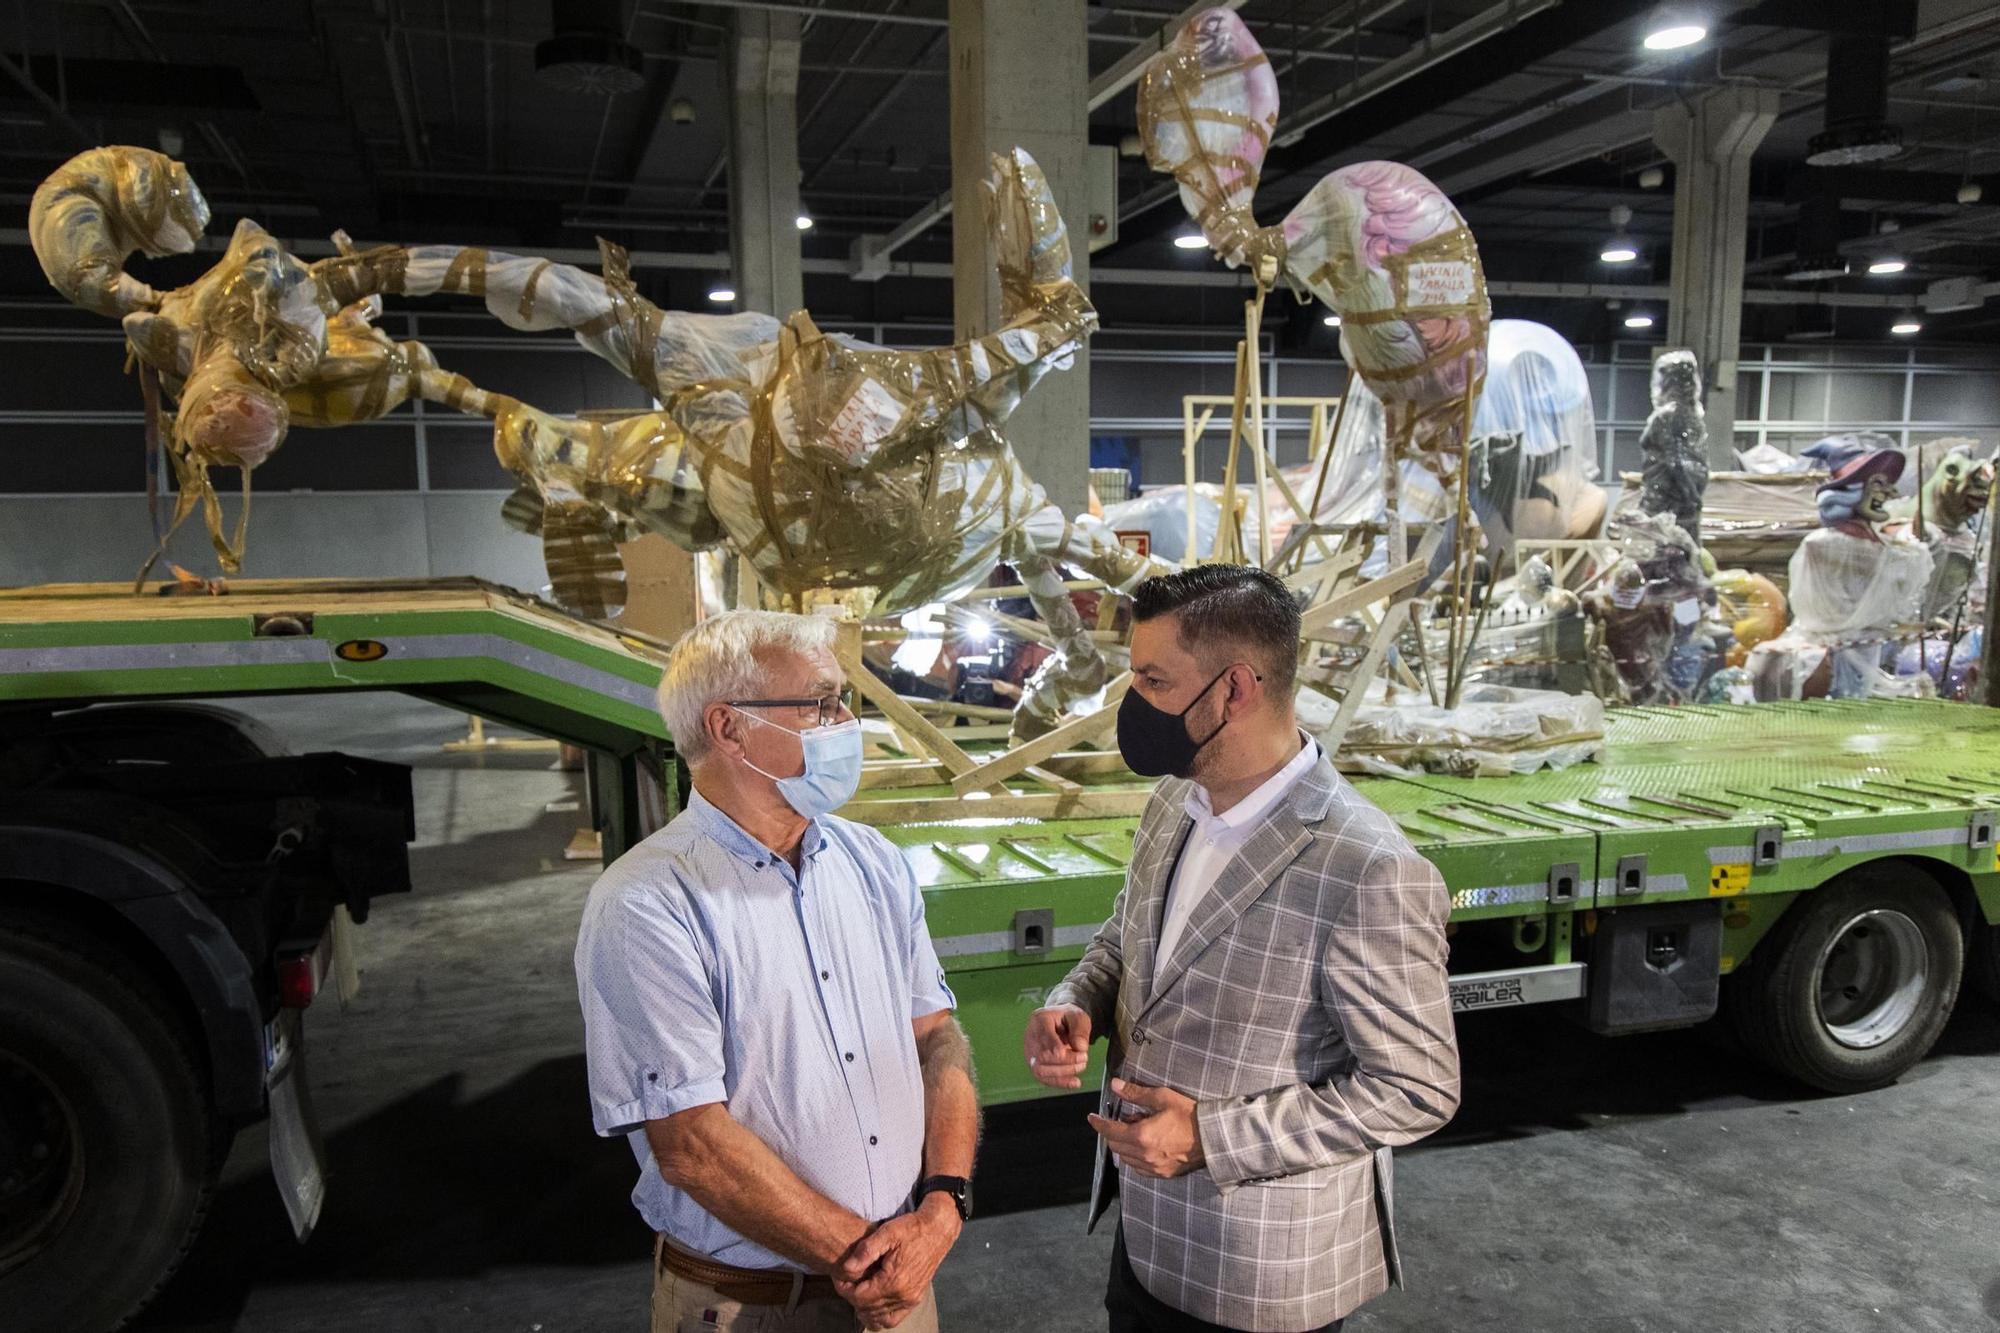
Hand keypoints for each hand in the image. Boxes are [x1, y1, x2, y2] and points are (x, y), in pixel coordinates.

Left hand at [832, 1194, 960, 1329]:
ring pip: (879, 1317)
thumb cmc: (911, 1228)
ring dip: (864, 1308)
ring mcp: (910, 1299)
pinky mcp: (915, 1299)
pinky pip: (894, 1319)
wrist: (937, 1230)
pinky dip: (880, 1316)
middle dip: (852, 1297)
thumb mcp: (887, 1232)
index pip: (860, 1297)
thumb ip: (866, 1251)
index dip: (845, 1290)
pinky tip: (872, 1305)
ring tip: (858, 1291)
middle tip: (846, 1282)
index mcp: (894, 1280)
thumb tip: (847, 1268)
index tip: (839, 1278)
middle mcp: (903, 1295)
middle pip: (868, 1308)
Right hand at [1024, 1004, 1091, 1088]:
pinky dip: (1060, 1082)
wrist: (1061, 1021)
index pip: (1046, 1039)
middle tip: (1083, 1059)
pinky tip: (1074, 1082)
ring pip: (1040, 1070)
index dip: (1061, 1050)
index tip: (1080, 1054)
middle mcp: (1030, 1036)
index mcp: (1040, 1019)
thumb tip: (1080, 1048)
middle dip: (1066, 1063)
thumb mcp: (1078, 1017)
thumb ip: (1080, 1030)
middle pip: (1042, 1057)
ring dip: (1063, 1074)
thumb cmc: (1068, 1018)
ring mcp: (1030, 1051)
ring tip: (1080, 1068)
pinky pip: (1043, 1078)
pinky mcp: (1034, 1064)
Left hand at [1087, 1078, 1203, 1178]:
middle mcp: (1144, 1155)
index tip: (1092, 1117)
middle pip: (1115, 1146)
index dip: (1098, 1123)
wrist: (1213, 1137)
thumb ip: (1136, 1094)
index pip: (1110, 1131)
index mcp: (1142, 1136)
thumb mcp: (1162, 1098)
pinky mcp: (1162, 1174)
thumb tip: (1115, 1085)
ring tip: (1139, 1130)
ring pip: (1125, 1158)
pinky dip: (1135, 1157)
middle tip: (1124, 1119)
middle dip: (1113, 1132)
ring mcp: (1153, 1167)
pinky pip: (1138, 1168)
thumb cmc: (1189, 1116)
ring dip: (1124, 1145)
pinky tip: (1145, 1145)